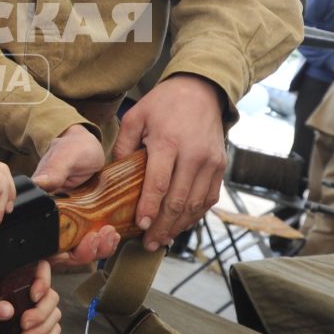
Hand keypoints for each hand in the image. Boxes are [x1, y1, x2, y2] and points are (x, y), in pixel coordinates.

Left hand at [0, 259, 61, 333]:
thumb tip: (7, 310)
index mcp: (16, 280)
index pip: (41, 269)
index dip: (44, 279)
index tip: (34, 295)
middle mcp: (30, 292)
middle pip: (51, 297)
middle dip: (41, 313)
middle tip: (24, 324)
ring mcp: (36, 309)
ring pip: (54, 314)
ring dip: (43, 329)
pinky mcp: (38, 326)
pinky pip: (53, 330)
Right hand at [32, 125, 119, 267]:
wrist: (87, 146)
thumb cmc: (72, 147)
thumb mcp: (65, 156)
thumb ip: (54, 170)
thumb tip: (40, 183)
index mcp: (42, 207)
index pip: (43, 242)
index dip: (61, 252)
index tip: (81, 244)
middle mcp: (52, 219)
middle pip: (62, 252)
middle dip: (83, 253)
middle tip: (100, 237)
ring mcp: (69, 222)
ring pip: (77, 251)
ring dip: (96, 250)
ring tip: (110, 235)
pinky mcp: (84, 222)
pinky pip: (90, 242)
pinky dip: (103, 244)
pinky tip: (112, 235)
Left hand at [113, 75, 225, 252]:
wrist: (201, 91)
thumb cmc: (163, 104)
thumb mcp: (135, 117)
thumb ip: (123, 146)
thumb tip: (112, 176)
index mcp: (168, 142)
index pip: (159, 184)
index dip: (149, 208)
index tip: (141, 225)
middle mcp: (193, 155)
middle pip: (178, 200)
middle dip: (163, 226)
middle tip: (148, 242)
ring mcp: (210, 162)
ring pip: (196, 204)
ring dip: (179, 225)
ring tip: (162, 238)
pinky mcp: (220, 167)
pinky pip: (209, 198)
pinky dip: (195, 215)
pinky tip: (180, 224)